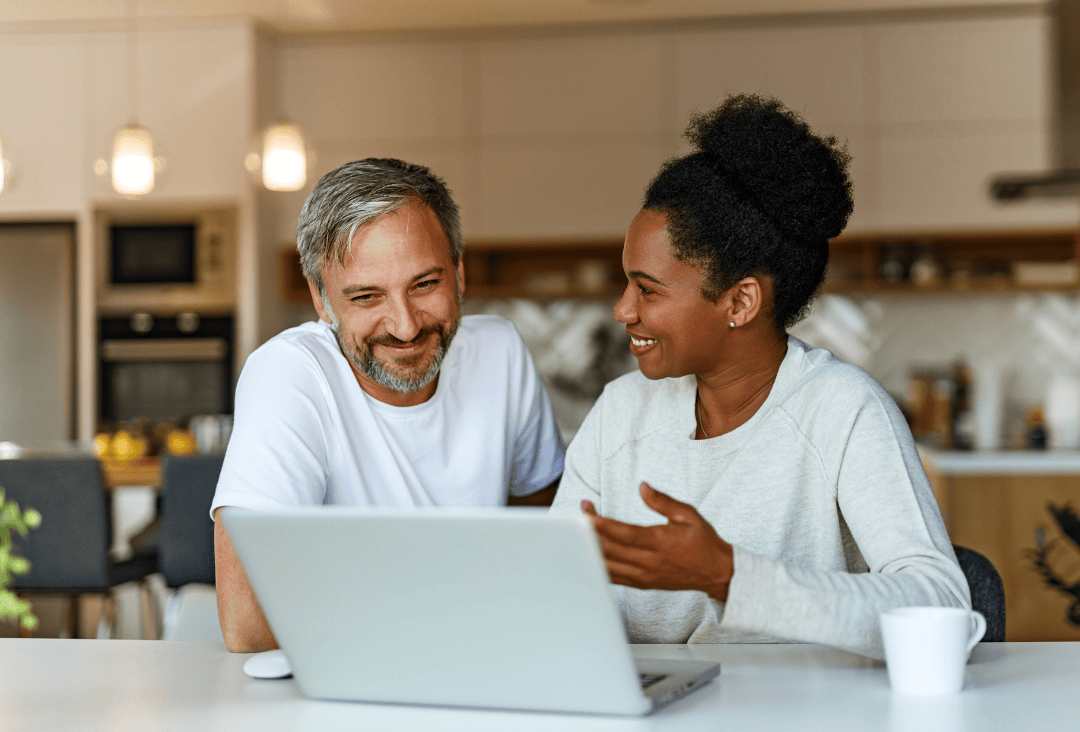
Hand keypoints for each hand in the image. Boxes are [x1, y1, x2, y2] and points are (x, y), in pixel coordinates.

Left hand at [582, 483, 733, 600]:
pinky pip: (614, 577)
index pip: (623, 534)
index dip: (601, 524)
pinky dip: (598, 567)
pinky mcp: (642, 584)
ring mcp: (643, 576)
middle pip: (610, 549)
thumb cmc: (703, 541)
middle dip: (590, 532)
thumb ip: (662, 501)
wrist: (716, 572)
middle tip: (578, 515)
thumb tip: (642, 486)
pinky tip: (587, 554)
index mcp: (659, 543)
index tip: (585, 511)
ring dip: (590, 549)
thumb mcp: (688, 515)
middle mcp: (648, 562)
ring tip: (578, 533)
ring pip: (608, 566)